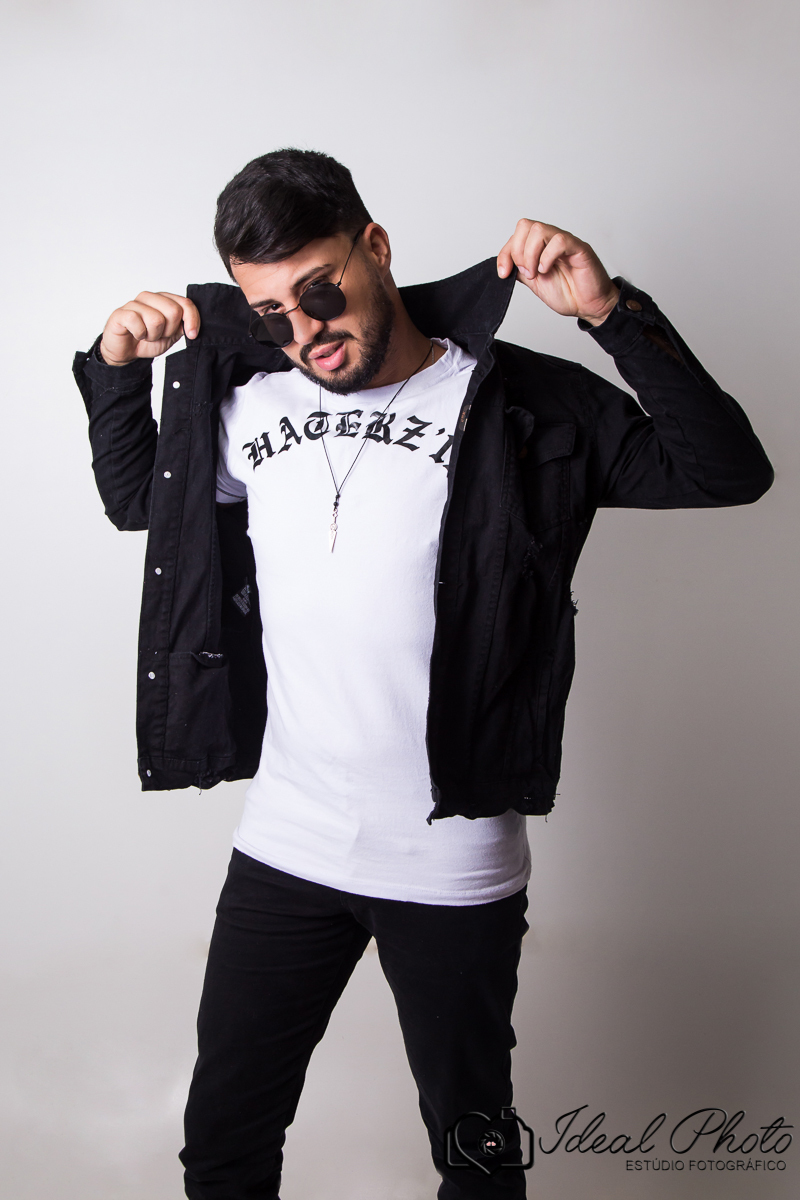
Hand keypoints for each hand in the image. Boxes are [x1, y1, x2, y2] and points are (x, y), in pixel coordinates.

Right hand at [99, 291, 200, 364]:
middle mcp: (149, 297)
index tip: (191, 335)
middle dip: (169, 330)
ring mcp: (134, 303)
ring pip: (156, 320)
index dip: (192, 320)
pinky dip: (139, 334)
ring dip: (153, 335)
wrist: (126, 351)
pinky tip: (135, 334)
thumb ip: (182, 326)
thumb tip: (191, 324)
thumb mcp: (171, 335)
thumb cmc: (147, 340)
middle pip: (173, 311)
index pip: (185, 303)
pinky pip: (137, 322)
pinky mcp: (121, 313)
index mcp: (163, 299)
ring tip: (146, 335)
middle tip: (158, 334)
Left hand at [497, 220, 618, 325]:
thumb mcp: (535, 284)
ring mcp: (565, 242)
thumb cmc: (568, 293)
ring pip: (539, 229)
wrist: (589, 306)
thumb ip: (520, 271)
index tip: (504, 273)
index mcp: (540, 246)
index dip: (505, 253)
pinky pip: (560, 240)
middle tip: (526, 273)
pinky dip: (547, 256)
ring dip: (531, 254)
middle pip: (525, 226)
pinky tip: (547, 269)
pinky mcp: (579, 248)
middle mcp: (551, 240)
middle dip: (518, 252)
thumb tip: (504, 264)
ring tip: (536, 273)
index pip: (516, 234)